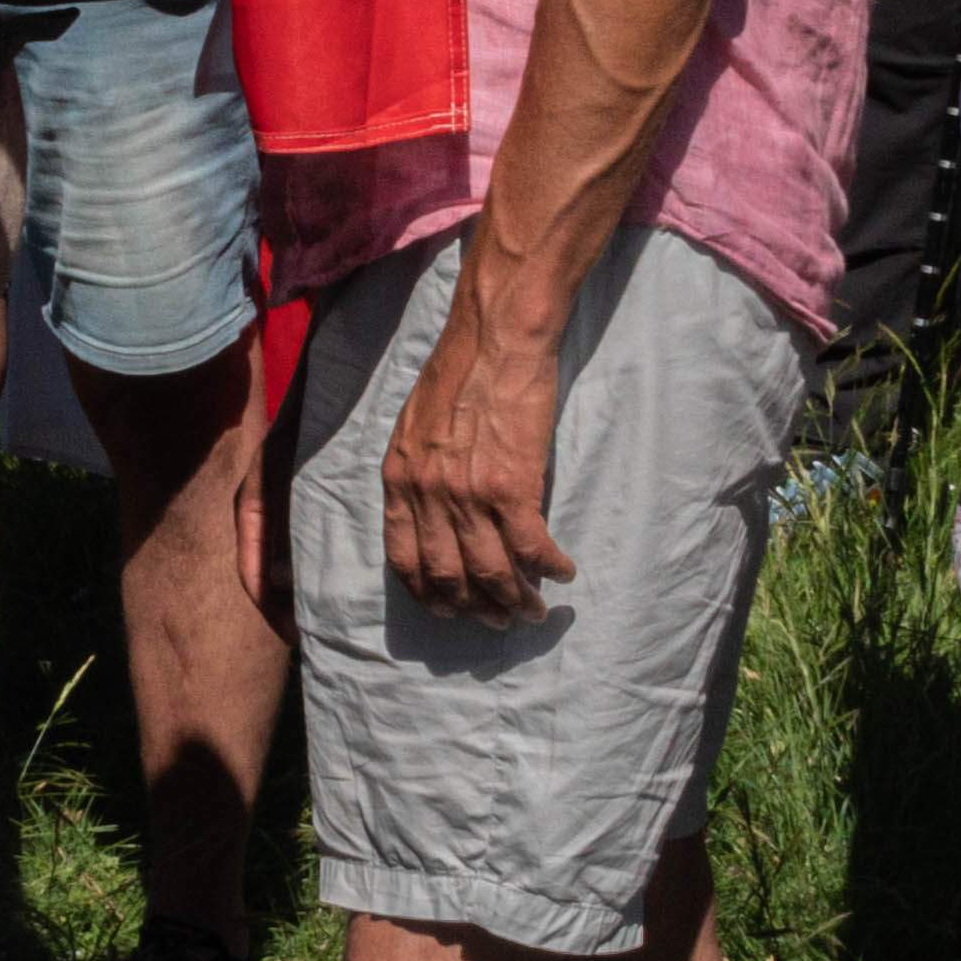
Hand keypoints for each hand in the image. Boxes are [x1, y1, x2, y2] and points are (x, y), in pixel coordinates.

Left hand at [379, 269, 570, 619]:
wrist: (495, 339)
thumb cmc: (459, 372)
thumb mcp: (415, 426)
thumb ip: (418, 472)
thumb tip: (433, 511)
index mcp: (399, 480)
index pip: (405, 559)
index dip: (429, 594)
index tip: (449, 609)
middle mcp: (427, 495)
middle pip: (448, 576)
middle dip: (474, 609)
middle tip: (497, 621)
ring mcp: (468, 494)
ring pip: (492, 573)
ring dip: (516, 602)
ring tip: (533, 612)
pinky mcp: (512, 486)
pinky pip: (531, 547)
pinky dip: (548, 569)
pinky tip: (562, 573)